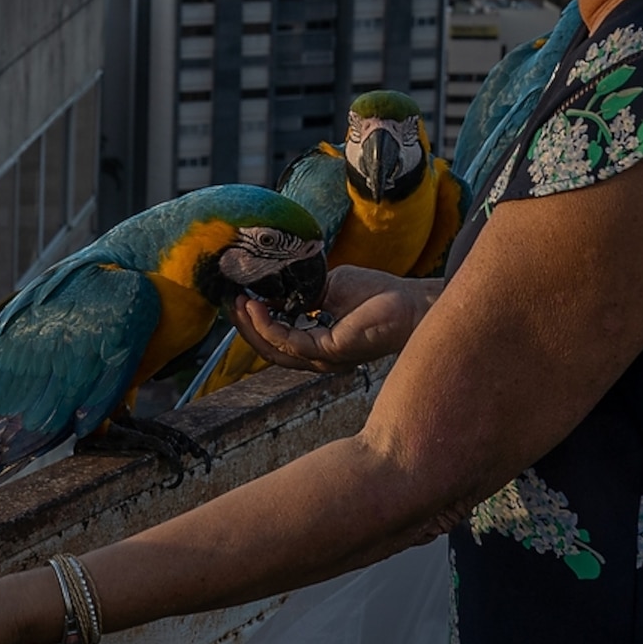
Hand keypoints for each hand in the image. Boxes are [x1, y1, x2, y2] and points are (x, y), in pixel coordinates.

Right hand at [229, 266, 434, 374]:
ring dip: (252, 327)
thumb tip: (276, 286)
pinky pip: (289, 342)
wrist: (411, 302)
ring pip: (274, 350)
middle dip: (245, 327)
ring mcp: (323, 357)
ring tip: (239, 302)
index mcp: (316, 343)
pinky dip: (269, 326)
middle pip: (268, 350)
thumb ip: (304, 292)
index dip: (253, 323)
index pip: (276, 340)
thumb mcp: (329, 287)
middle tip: (231, 302)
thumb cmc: (378, 295)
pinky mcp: (330, 351)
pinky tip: (258, 306)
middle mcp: (317, 356)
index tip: (238, 299)